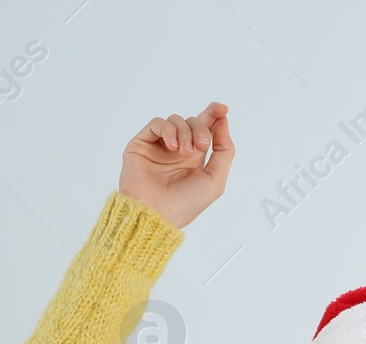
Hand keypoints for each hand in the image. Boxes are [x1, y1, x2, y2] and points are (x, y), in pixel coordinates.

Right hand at [119, 101, 233, 228]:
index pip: (205, 129)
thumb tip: (223, 121)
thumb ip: (224, 150)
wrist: (156, 214)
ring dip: (184, 133)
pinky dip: (167, 129)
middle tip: (200, 147)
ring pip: (176, 120)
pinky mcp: (142, 144)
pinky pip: (157, 123)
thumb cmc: (184, 204)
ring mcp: (159, 146)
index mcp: (194, 159)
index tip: (222, 108)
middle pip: (193, 121)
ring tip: (184, 153)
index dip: (214, 115)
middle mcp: (177, 150)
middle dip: (201, 129)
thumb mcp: (215, 180)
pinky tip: (172, 146)